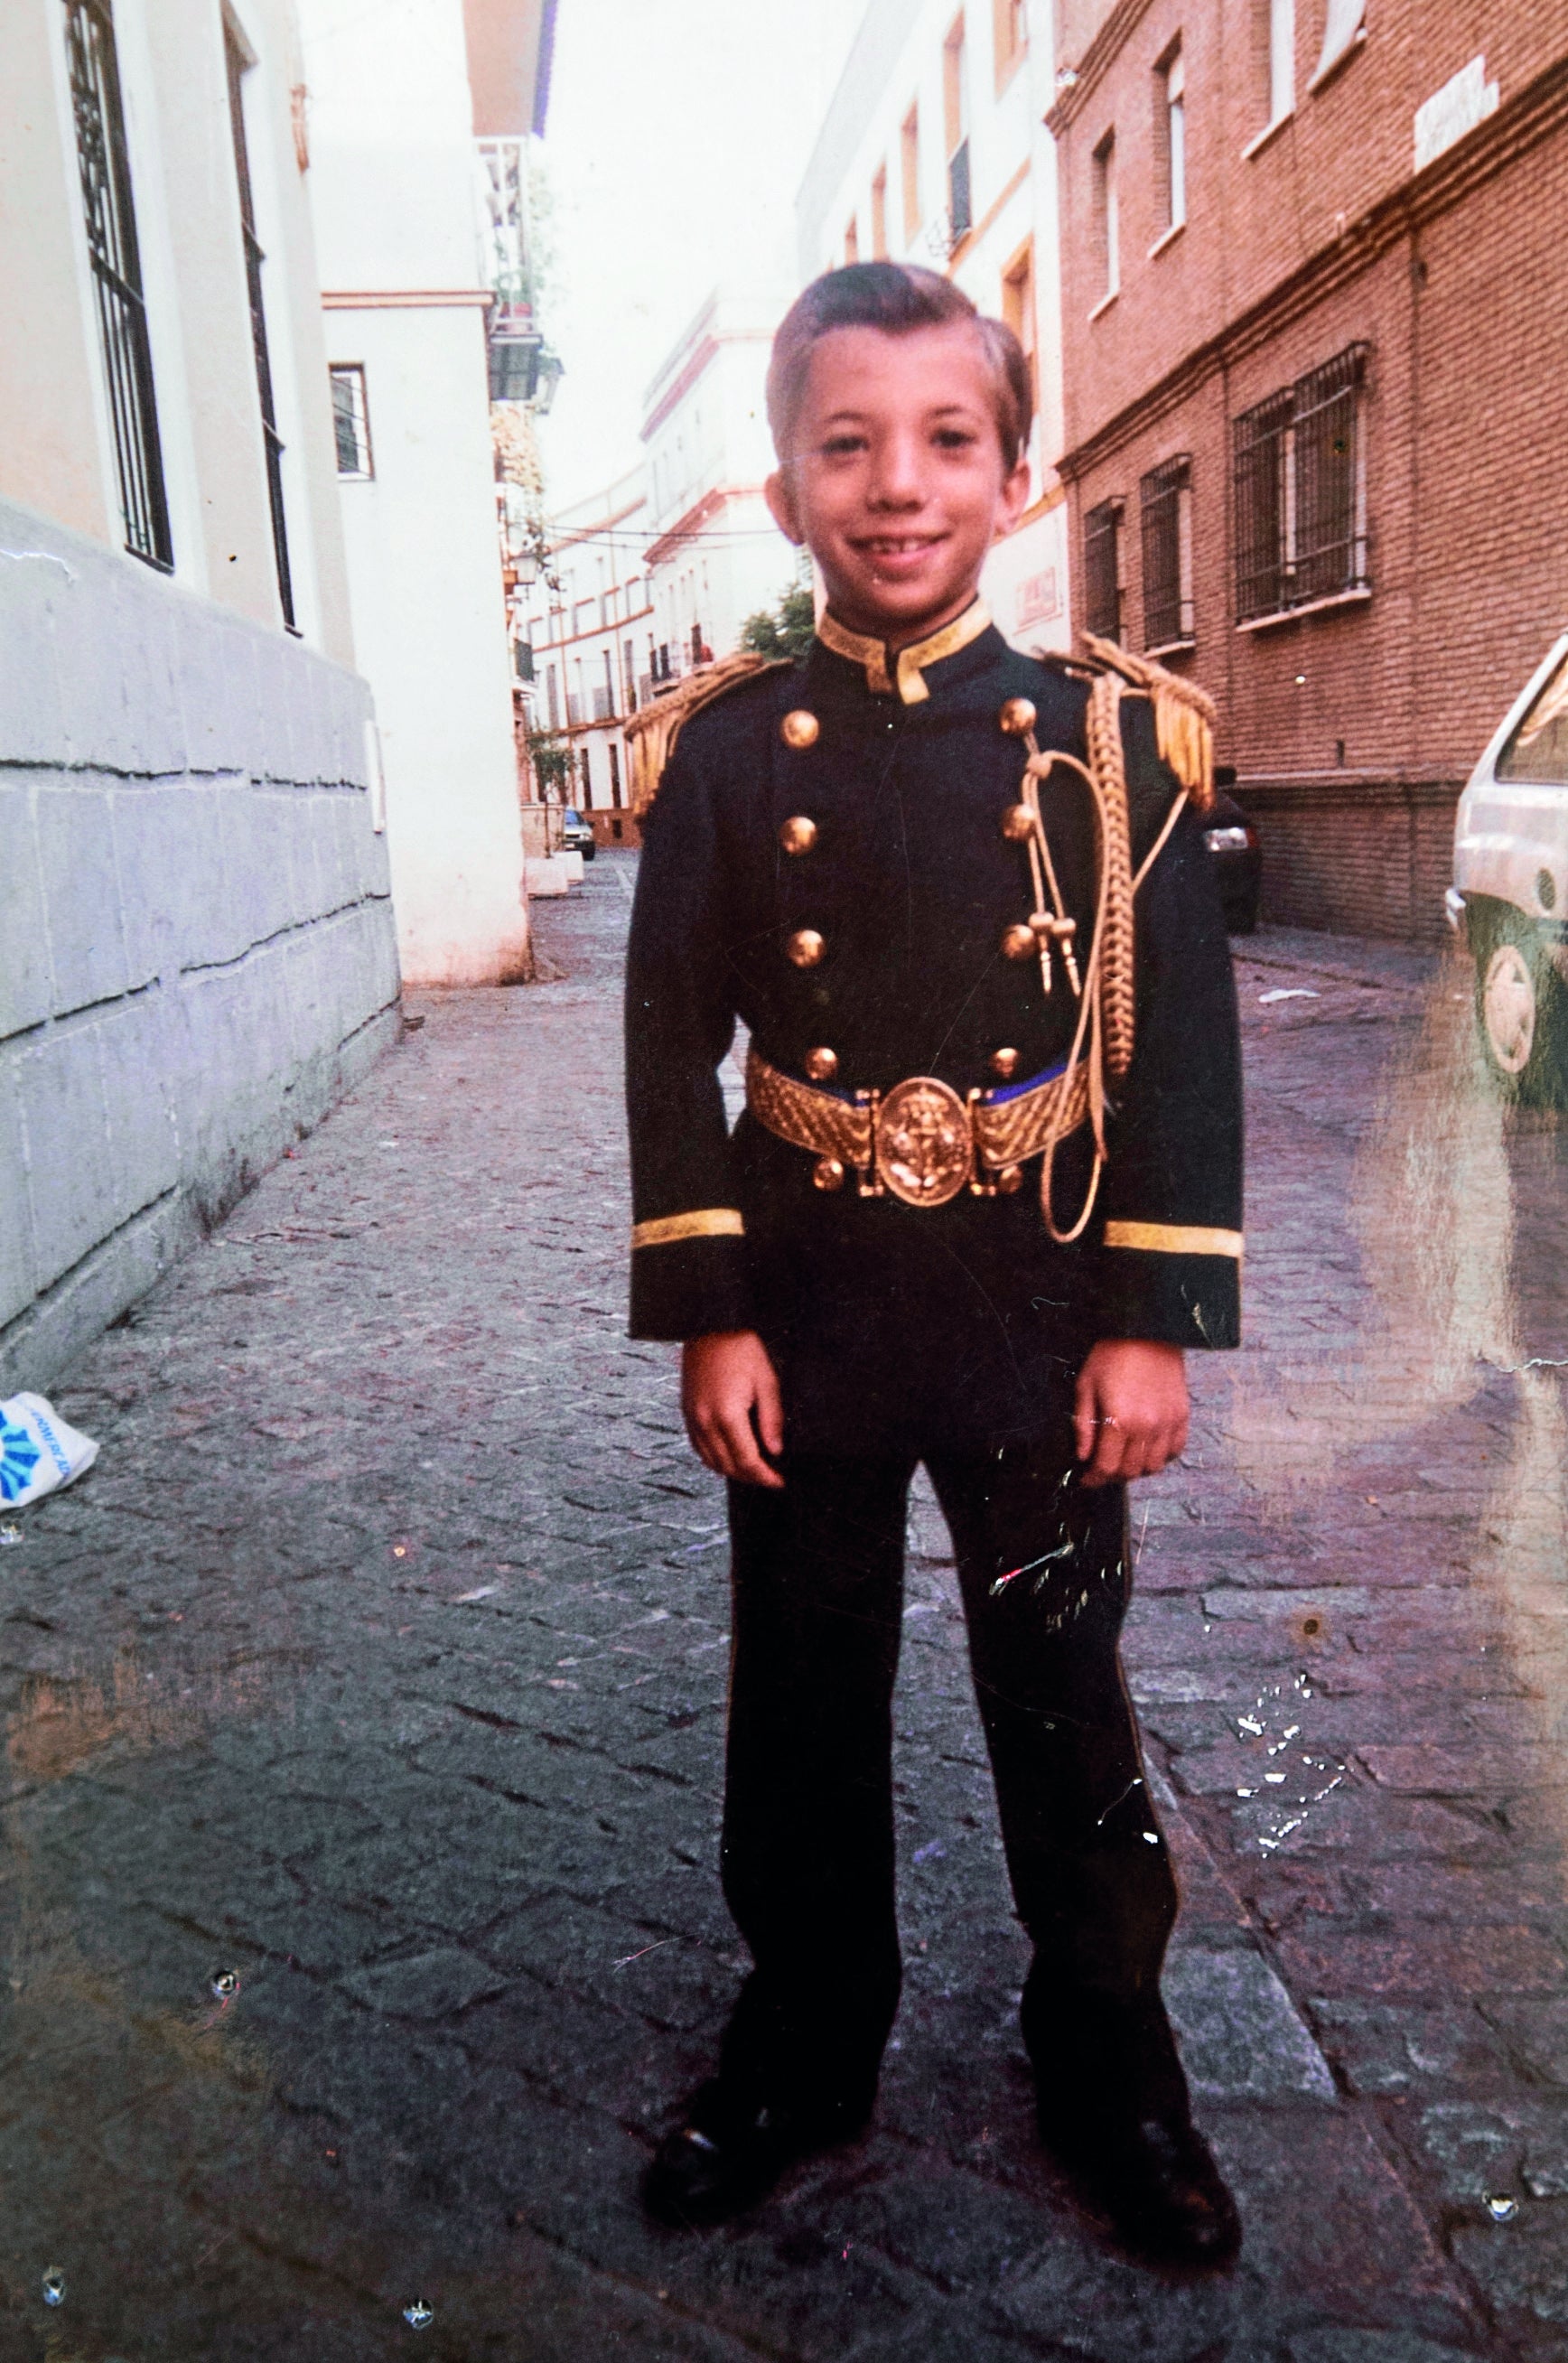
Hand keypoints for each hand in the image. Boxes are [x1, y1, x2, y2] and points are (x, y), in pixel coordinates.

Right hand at [681, 1331, 784, 1488]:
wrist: (710, 1325)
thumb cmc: (740, 1347)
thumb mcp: (766, 1380)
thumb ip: (771, 1419)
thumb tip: (775, 1450)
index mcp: (727, 1414)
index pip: (747, 1460)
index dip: (764, 1476)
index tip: (779, 1482)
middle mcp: (704, 1420)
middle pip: (728, 1466)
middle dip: (751, 1477)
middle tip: (770, 1478)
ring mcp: (692, 1418)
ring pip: (711, 1461)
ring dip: (732, 1471)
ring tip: (753, 1470)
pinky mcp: (687, 1412)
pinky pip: (698, 1447)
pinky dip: (714, 1459)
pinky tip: (730, 1456)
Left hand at [1073, 1340, 1188, 1487]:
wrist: (1146, 1330)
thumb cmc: (1112, 1354)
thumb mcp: (1086, 1386)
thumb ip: (1083, 1426)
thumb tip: (1082, 1456)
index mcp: (1119, 1421)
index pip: (1107, 1467)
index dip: (1093, 1479)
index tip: (1086, 1479)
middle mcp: (1146, 1427)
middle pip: (1130, 1472)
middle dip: (1111, 1476)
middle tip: (1101, 1468)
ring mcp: (1167, 1423)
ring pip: (1153, 1467)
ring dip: (1136, 1469)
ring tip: (1123, 1458)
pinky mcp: (1181, 1416)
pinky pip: (1174, 1451)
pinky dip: (1160, 1456)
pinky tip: (1146, 1447)